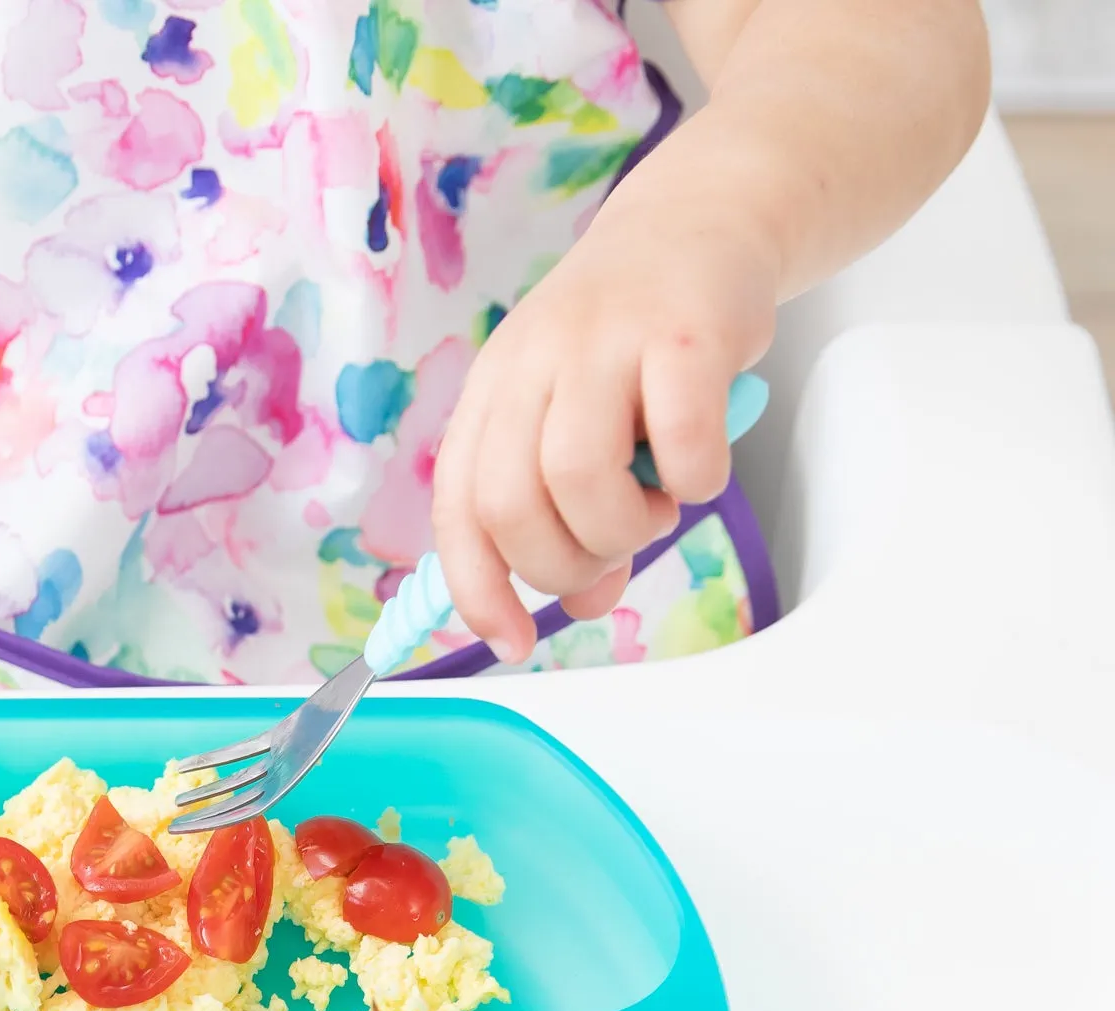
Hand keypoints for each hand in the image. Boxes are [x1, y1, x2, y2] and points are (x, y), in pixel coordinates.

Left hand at [429, 200, 776, 663]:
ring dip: (624, 527)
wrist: (704, 218)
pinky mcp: (684, 334)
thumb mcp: (577, 423)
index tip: (511, 641)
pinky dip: (696, 479)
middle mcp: (532, 365)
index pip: (458, 509)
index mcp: (492, 394)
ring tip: (655, 506)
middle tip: (609, 556)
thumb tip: (587, 603)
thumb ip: (571, 517)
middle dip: (561, 565)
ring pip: (579, 478)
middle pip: (509, 504)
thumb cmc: (631, 345)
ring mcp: (603, 343)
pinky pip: (679, 441)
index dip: (477, 588)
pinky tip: (701, 465)